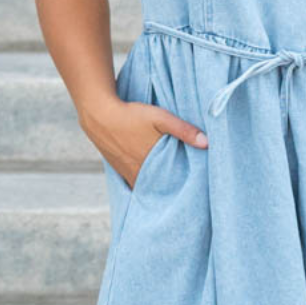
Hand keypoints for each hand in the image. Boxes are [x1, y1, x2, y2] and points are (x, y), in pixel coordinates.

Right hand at [81, 98, 207, 188]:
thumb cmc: (130, 115)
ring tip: (168, 186)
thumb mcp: (160, 118)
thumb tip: (207, 143)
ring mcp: (126, 173)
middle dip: (169, 190)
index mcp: (150, 166)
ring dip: (155, 186)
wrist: (99, 114)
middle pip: (157, 189)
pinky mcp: (118, 169)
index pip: (170, 185)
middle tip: (182, 190)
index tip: (192, 189)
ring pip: (145, 186)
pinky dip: (142, 182)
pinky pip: (133, 182)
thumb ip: (183, 130)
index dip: (181, 188)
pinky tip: (149, 179)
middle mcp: (137, 174)